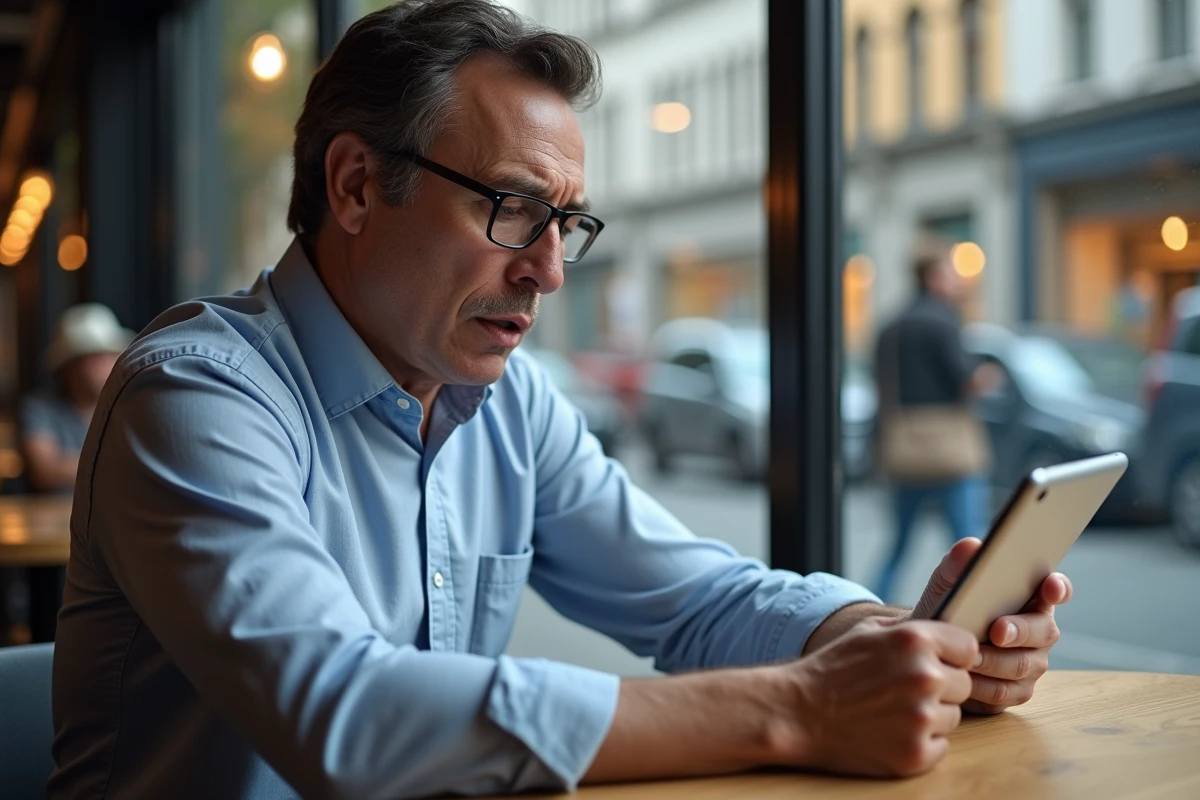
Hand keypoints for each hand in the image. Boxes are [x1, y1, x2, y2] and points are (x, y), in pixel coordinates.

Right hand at [782, 617, 977, 777]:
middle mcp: (925, 677)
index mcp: (915, 640)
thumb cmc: (832, 669)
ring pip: (953, 717)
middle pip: (964, 684)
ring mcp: (922, 719)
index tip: (934, 664)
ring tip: (891, 712)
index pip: (969, 648)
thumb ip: (909, 626)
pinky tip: (890, 733)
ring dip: (930, 716)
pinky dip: (921, 743)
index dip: (952, 657)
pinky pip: (942, 746)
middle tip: (902, 691)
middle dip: (941, 688)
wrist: (797, 712)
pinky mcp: (915, 754)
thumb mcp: (867, 631)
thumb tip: (944, 629)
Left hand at [912, 538, 1070, 714]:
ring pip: (1024, 665)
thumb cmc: (947, 609)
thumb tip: (971, 546)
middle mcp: (1039, 630)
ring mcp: (1031, 662)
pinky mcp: (1016, 690)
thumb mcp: (946, 584)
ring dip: (994, 661)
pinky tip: (966, 676)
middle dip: (1020, 630)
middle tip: (997, 630)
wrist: (930, 646)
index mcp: (1030, 597)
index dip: (1057, 588)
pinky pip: (1006, 692)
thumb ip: (958, 564)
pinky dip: (983, 686)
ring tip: (968, 656)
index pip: (1056, 589)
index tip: (1050, 586)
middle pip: (1044, 631)